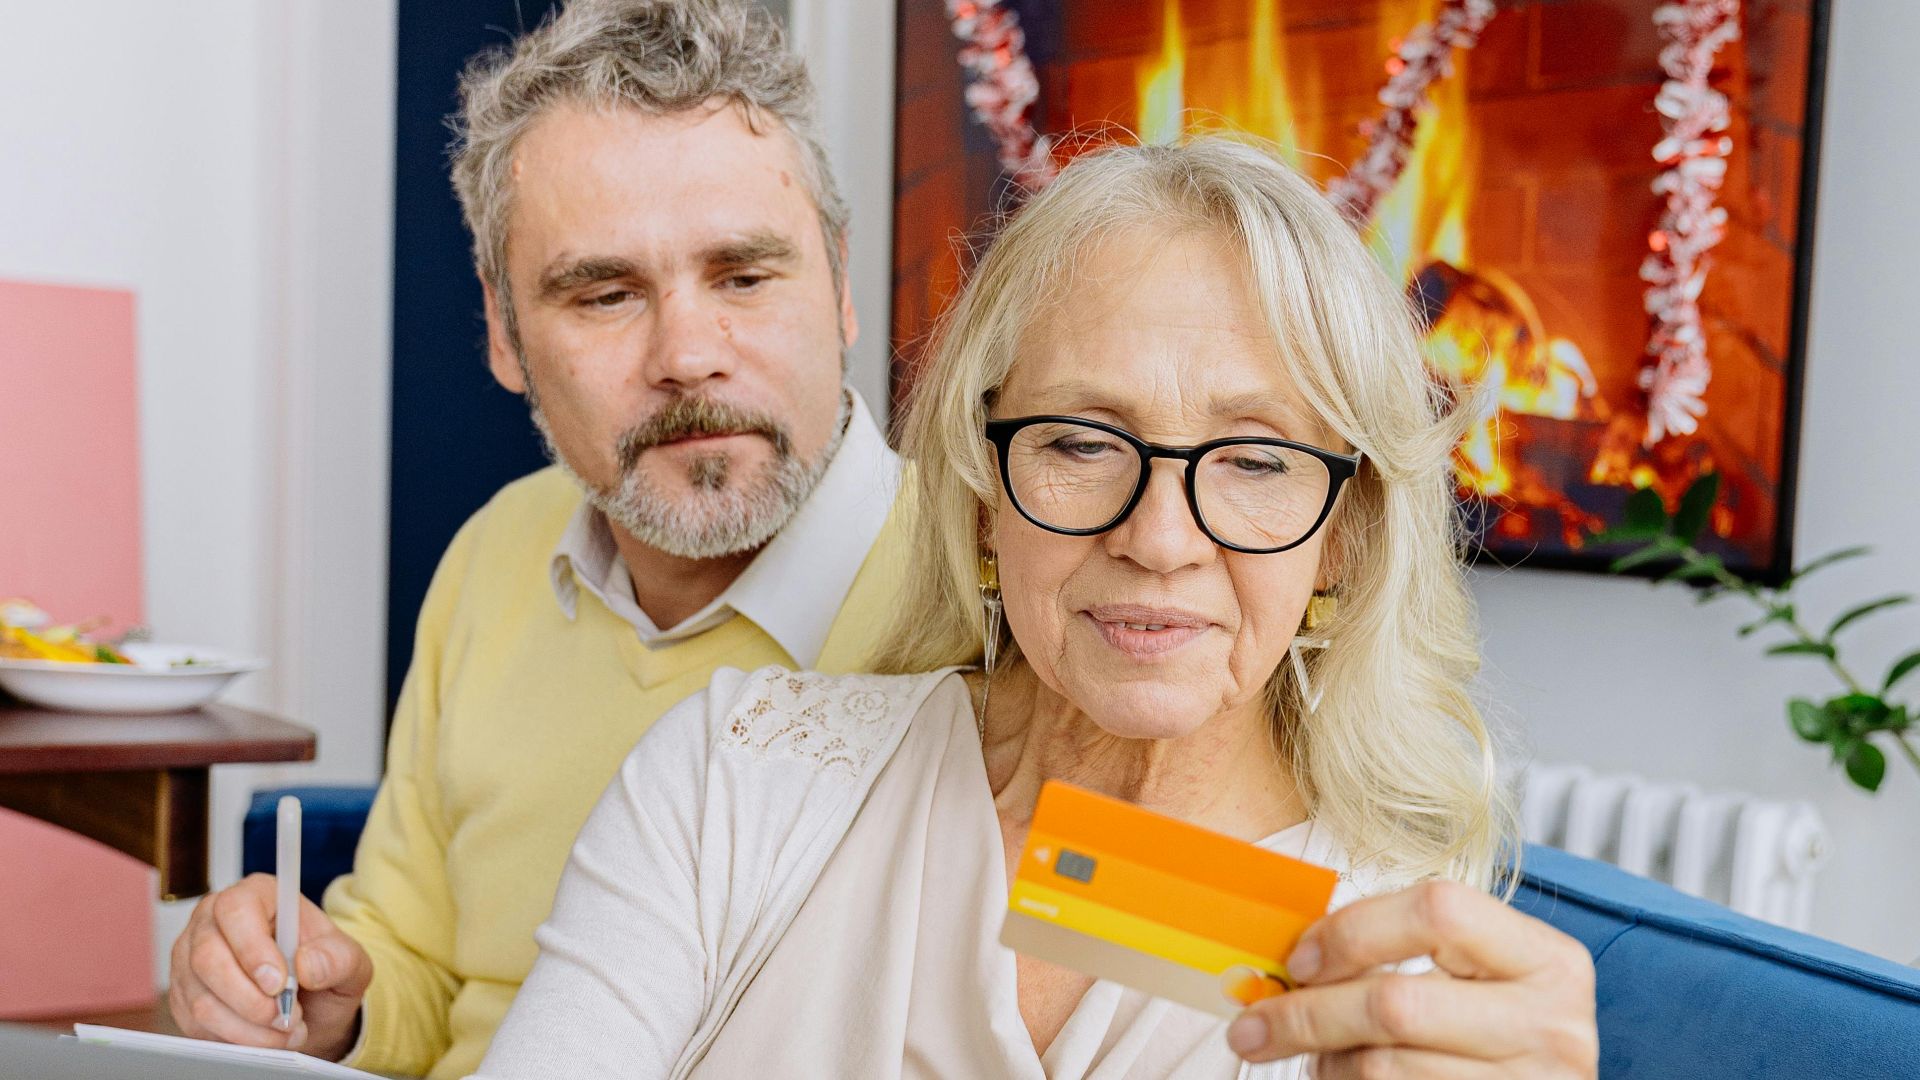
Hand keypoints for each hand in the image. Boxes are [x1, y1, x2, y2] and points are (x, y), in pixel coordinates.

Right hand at [168, 873, 373, 1061]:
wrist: (311, 1004)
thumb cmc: (324, 970)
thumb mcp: (349, 962)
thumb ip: (337, 959)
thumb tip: (307, 965)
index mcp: (258, 895)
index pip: (237, 909)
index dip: (253, 948)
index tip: (279, 983)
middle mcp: (214, 920)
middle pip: (208, 956)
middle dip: (250, 998)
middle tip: (285, 1017)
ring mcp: (191, 957)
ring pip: (201, 997)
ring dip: (247, 1025)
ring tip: (285, 1030)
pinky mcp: (183, 994)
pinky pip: (195, 1022)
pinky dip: (234, 1037)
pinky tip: (263, 1036)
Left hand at [1226, 880, 1597, 1077]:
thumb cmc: (1500, 1027)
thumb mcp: (1477, 974)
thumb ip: (1403, 949)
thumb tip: (1291, 957)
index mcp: (1546, 959)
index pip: (1438, 911)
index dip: (1354, 930)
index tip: (1300, 958)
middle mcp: (1548, 1024)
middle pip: (1396, 1003)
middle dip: (1308, 1013)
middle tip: (1252, 1026)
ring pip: (1383, 1068)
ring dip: (1326, 1061)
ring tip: (1314, 1054)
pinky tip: (1344, 1077)